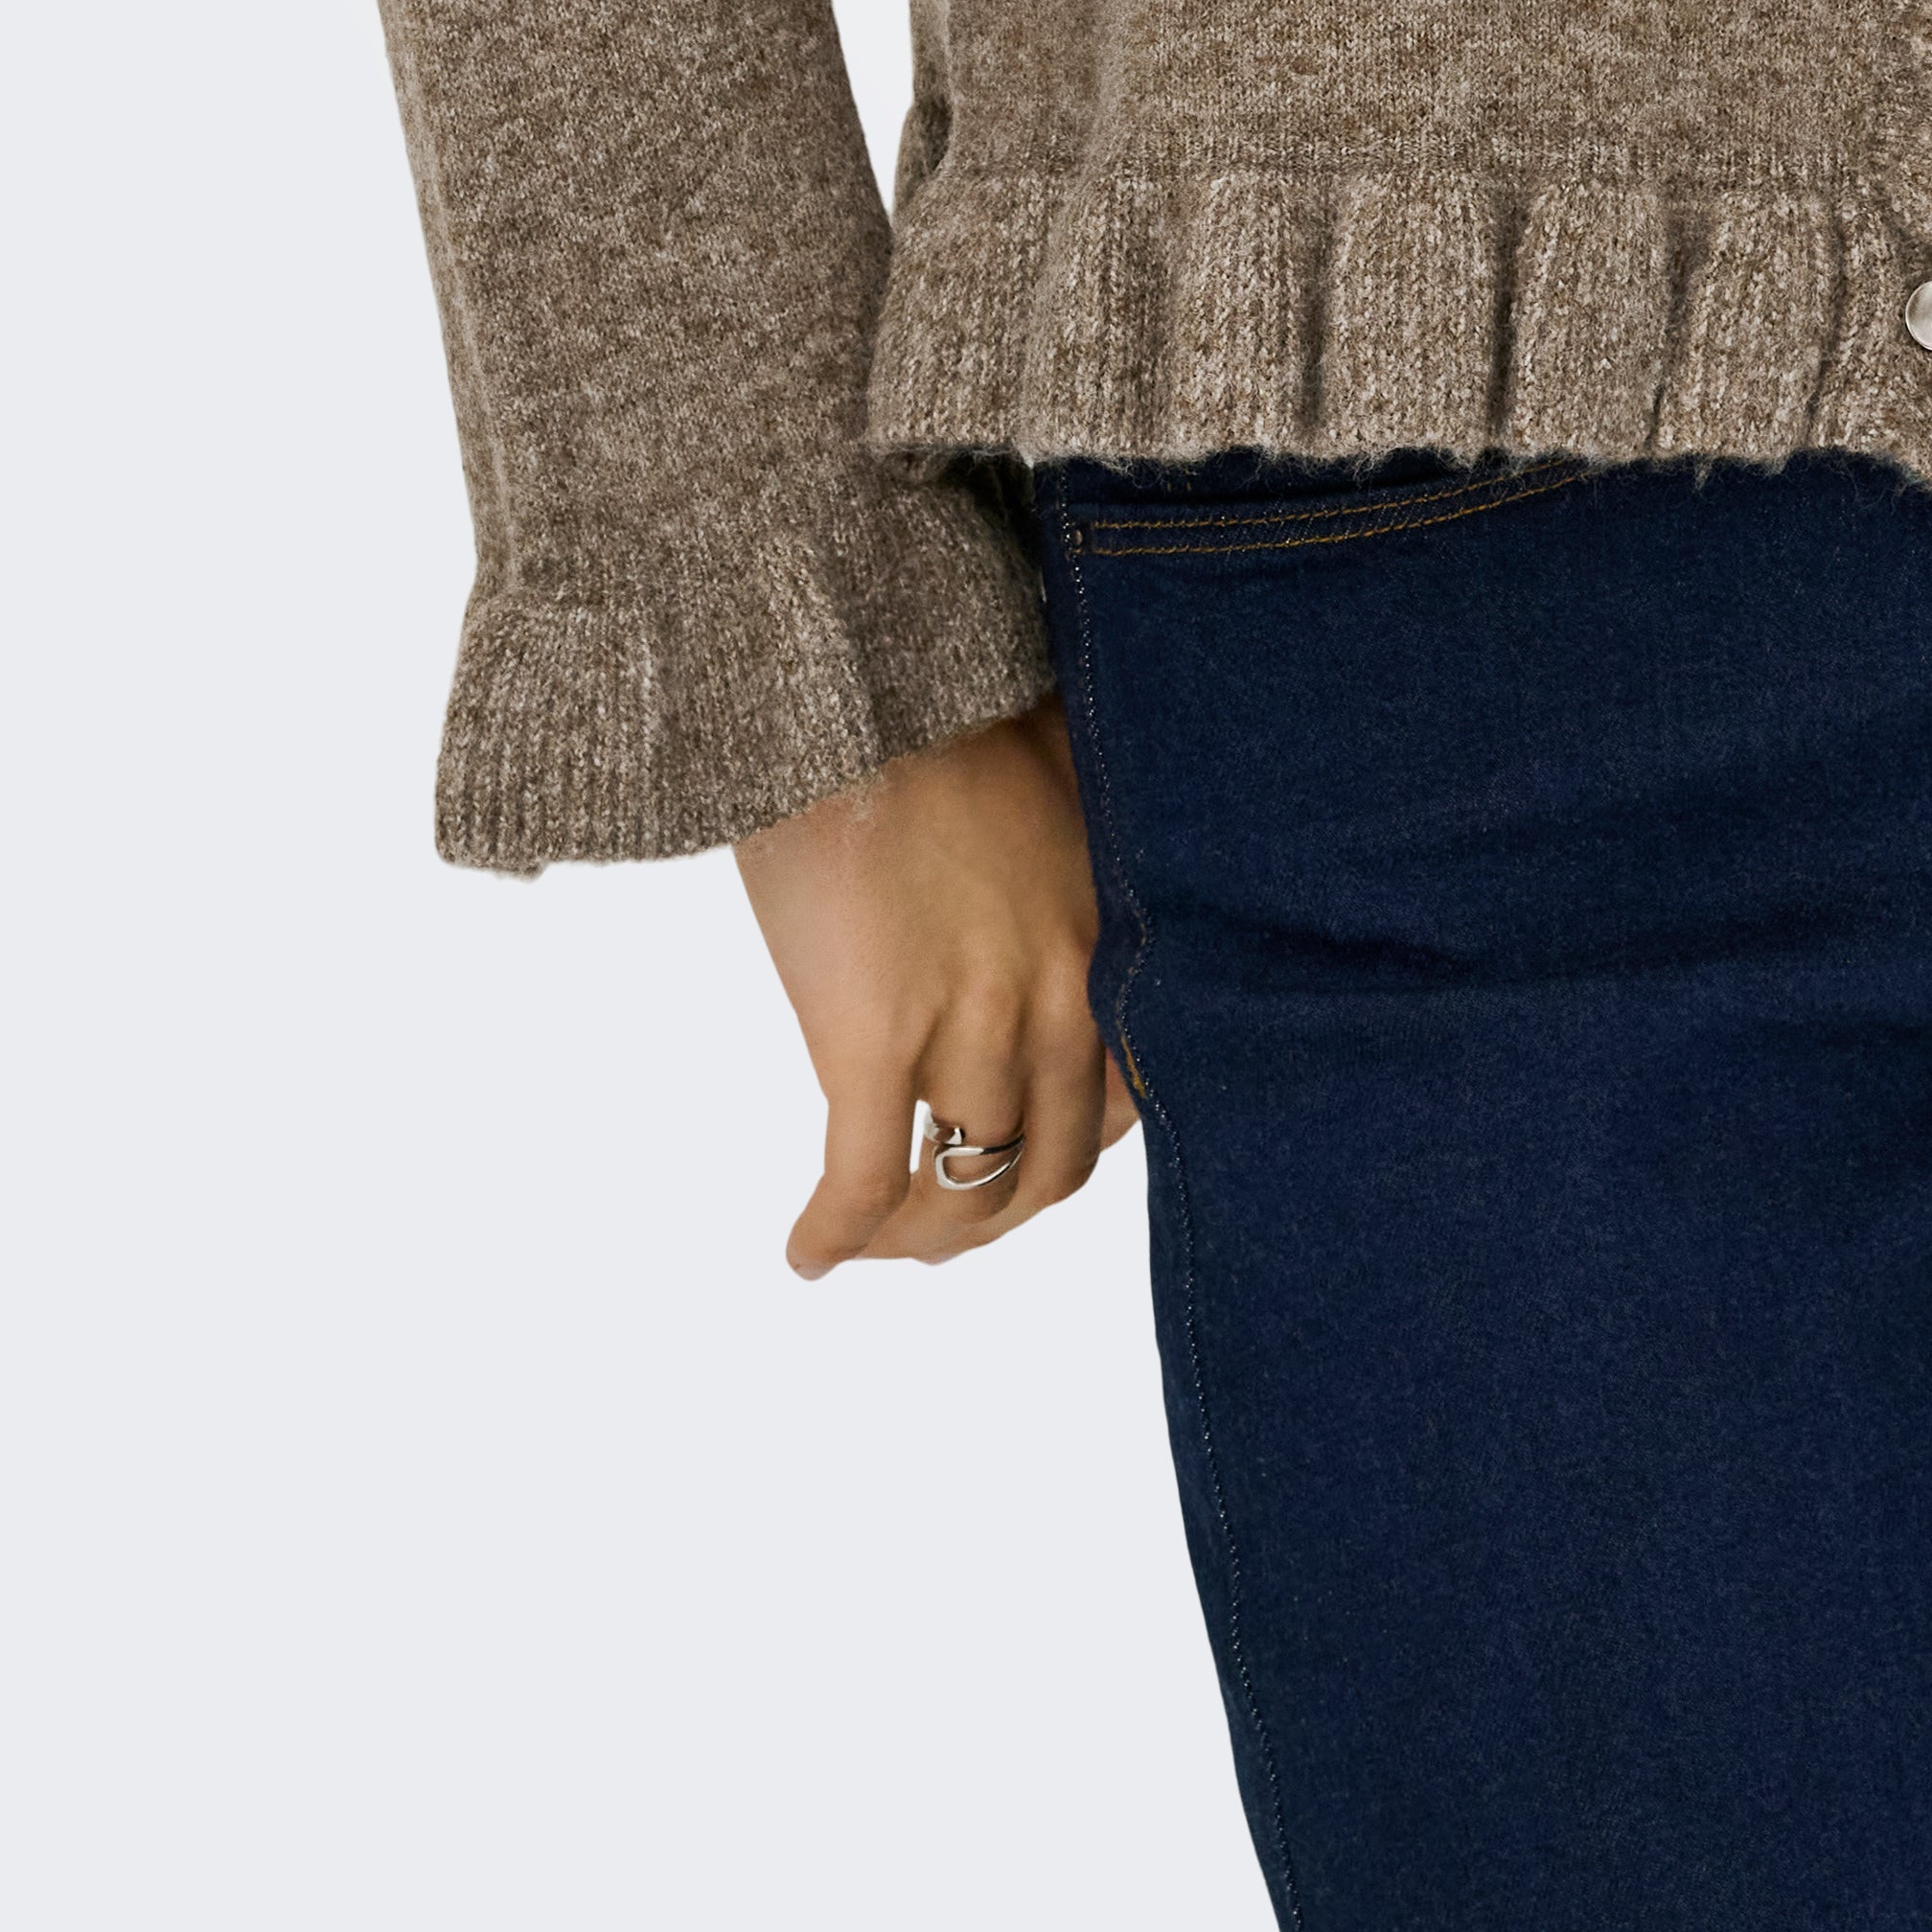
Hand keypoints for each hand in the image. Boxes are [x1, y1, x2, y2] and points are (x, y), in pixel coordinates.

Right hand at [731, 693, 1136, 1274]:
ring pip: (966, 1189)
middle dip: (995, 1212)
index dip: (1066, 1147)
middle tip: (944, 1222)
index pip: (1123, 1101)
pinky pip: (864, 1178)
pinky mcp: (874, 1038)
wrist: (857, 676)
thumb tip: (1060, 904)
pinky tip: (809, 1255)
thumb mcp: (1066, 784)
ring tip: (876, 1239)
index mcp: (1111, 938)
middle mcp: (1062, 996)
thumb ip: (1080, 865)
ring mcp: (974, 1023)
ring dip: (920, 1234)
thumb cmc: (951, 707)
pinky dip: (836, 1235)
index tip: (1021, 1154)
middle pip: (1047, 1167)